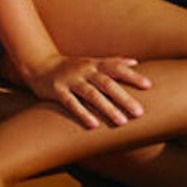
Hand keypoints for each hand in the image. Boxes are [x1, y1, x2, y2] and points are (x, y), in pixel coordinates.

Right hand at [21, 54, 151, 128]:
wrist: (38, 65)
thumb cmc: (69, 67)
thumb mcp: (90, 61)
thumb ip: (111, 62)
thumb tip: (135, 62)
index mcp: (93, 64)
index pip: (116, 68)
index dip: (132, 76)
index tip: (148, 86)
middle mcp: (84, 71)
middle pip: (106, 83)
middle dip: (124, 98)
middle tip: (140, 112)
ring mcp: (70, 80)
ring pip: (91, 94)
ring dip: (107, 108)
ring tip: (122, 122)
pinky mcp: (57, 91)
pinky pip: (71, 103)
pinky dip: (82, 113)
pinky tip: (93, 125)